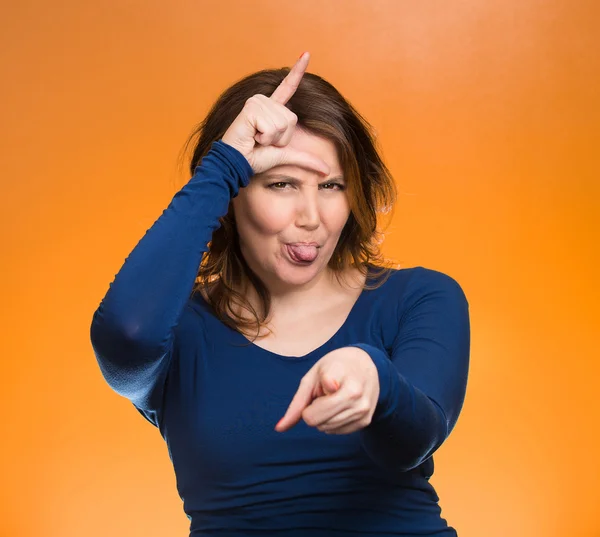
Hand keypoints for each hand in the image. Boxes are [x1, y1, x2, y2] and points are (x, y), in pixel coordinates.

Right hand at [221, 52, 329, 175]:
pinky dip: (265, 137)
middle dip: (281, 138)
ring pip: (283, 123)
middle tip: (262, 141)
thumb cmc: (256, 158)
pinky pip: (272, 126)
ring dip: (272, 138)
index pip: (288, 87)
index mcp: (272, 109)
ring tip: (256, 139)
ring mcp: (257, 102)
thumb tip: (327, 171)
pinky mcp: (251, 108)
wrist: (237, 164)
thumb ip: (306, 159)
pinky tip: (252, 136)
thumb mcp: (285, 156)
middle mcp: (264, 101)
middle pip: (291, 119)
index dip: (297, 72)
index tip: (307, 54)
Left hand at [275, 347, 379, 434]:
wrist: (366, 364)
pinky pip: (336, 432)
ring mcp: (362, 409)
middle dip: (313, 409)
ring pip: (325, 428)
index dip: (317, 393)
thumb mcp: (312, 377)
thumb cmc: (335, 367)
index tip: (329, 382)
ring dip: (323, 416)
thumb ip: (297, 403)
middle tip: (324, 393)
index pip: (321, 394)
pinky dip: (333, 422)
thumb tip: (279, 428)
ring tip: (334, 397)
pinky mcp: (366, 421)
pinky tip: (341, 406)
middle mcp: (355, 394)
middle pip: (315, 420)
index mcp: (340, 375)